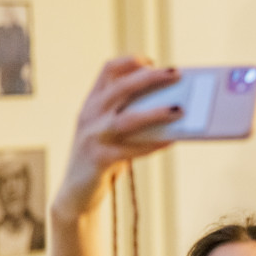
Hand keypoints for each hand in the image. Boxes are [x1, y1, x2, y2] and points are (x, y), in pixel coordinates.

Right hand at [52, 57, 183, 221]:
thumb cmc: (103, 158)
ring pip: (126, 119)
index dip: (130, 62)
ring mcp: (92, 137)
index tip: (153, 61)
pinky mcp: (99, 160)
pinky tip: (171, 141)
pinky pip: (131, 151)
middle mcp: (89, 115)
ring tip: (179, 109)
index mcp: (91, 103)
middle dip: (150, 78)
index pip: (108, 70)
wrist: (76, 193)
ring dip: (155, 113)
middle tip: (177, 74)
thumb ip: (131, 116)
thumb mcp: (111, 131)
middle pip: (120, 88)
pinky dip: (153, 145)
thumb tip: (173, 108)